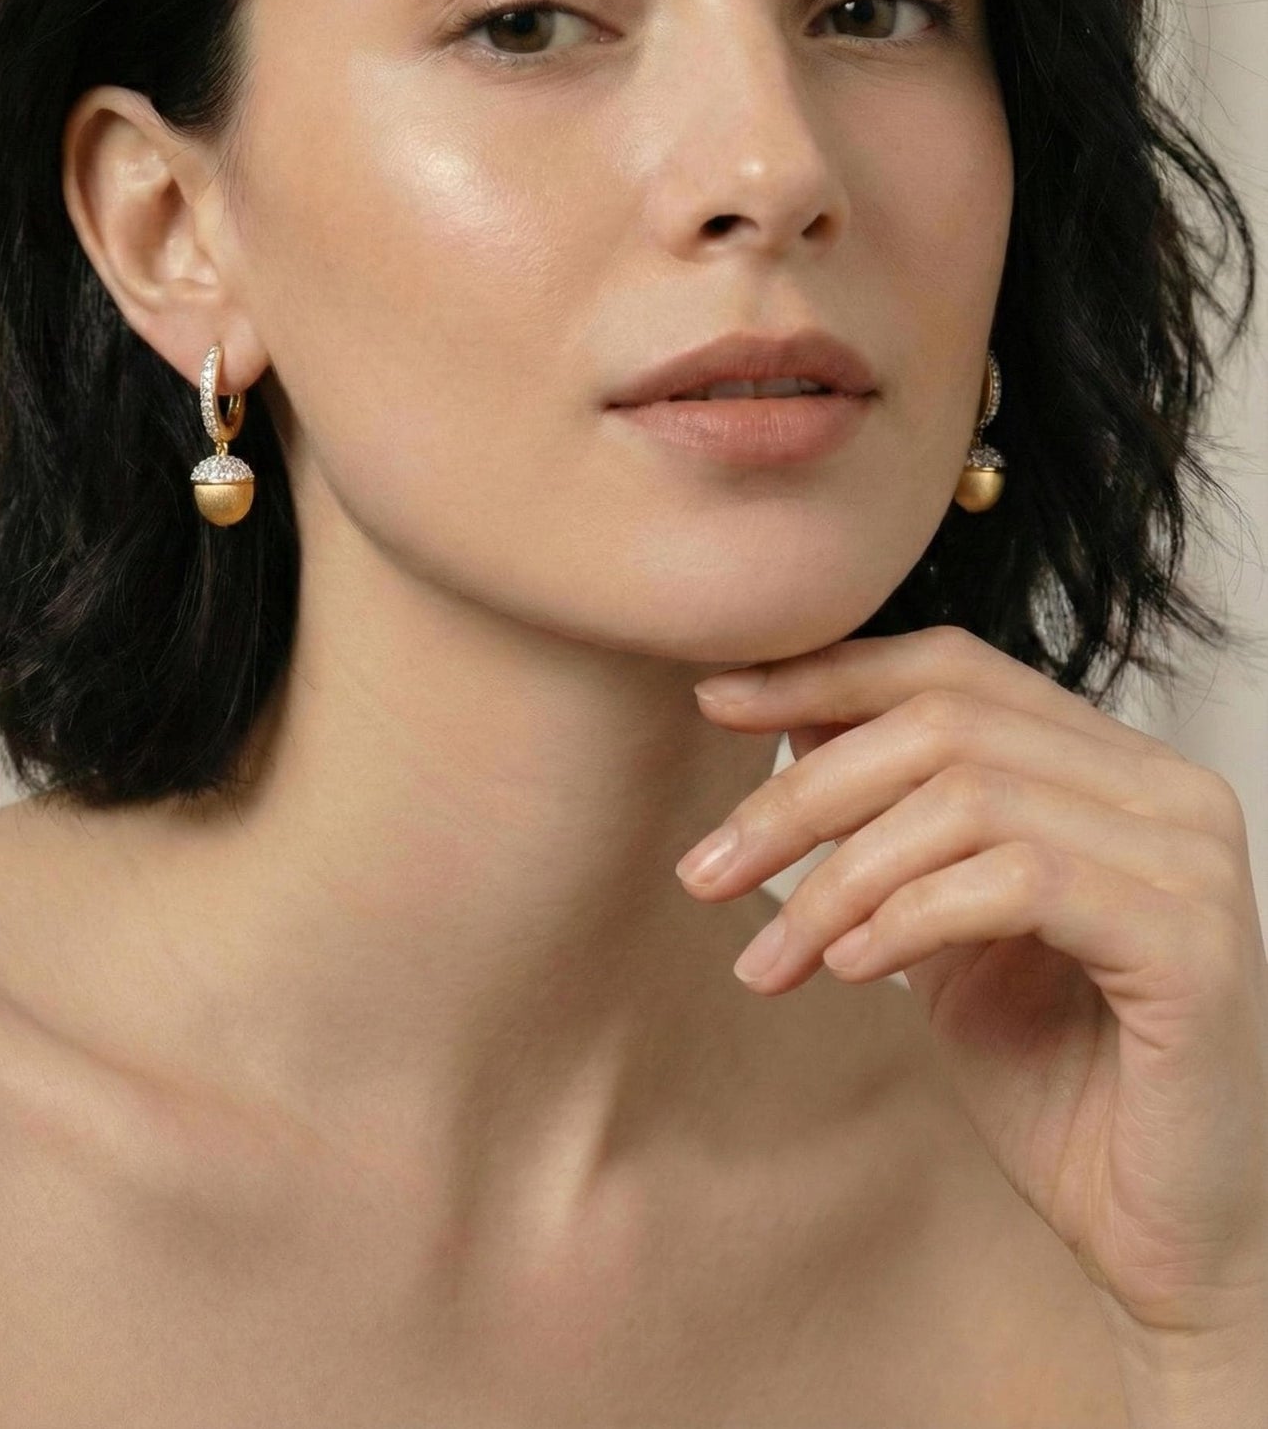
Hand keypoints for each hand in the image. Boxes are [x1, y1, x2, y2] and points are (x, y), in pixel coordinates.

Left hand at [677, 626, 1267, 1350]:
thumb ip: (890, 824)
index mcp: (1111, 766)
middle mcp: (1165, 789)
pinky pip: (1016, 881)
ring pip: (968, 798)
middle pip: (944, 724)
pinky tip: (848, 969)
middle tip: (708, 870)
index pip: (954, 667)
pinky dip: (907, 916)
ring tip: (771, 955)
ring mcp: (1189, 857)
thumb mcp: (941, 924)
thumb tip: (788, 719)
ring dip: (838, 876)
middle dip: (802, 795)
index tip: (716, 704)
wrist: (1157, 1231)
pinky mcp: (1192, 939)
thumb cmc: (1054, 1077)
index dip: (827, 676)